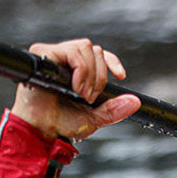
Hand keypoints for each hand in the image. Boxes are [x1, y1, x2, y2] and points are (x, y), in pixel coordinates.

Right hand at [11, 39, 142, 141]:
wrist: (41, 130)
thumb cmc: (62, 123)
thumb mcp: (95, 119)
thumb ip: (114, 110)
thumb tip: (135, 102)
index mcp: (77, 72)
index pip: (99, 54)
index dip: (112, 61)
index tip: (121, 76)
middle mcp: (66, 61)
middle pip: (95, 50)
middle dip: (99, 76)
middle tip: (89, 98)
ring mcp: (54, 56)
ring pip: (85, 47)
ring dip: (89, 74)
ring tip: (81, 94)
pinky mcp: (43, 55)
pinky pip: (70, 50)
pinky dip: (80, 69)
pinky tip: (74, 87)